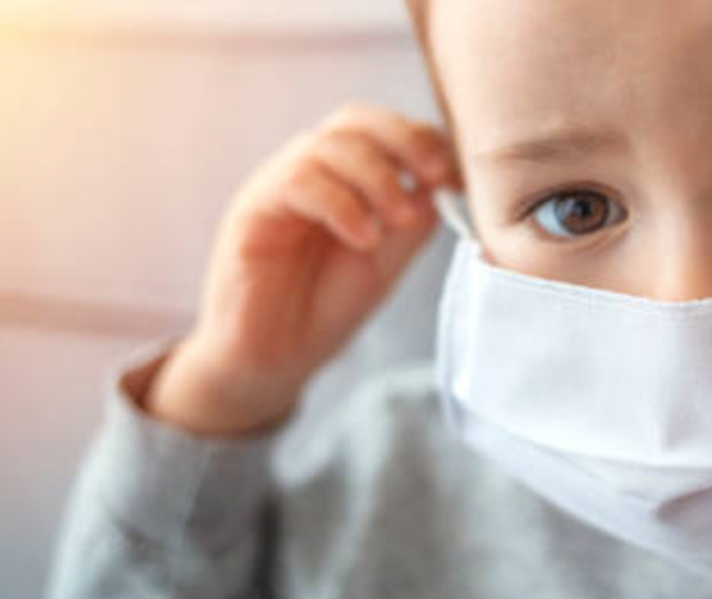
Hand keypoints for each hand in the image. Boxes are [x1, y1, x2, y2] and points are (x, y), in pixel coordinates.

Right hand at [147, 104, 460, 435]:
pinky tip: (364, 238)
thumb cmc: (324, 309)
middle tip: (435, 175)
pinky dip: (341, 203)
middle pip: (354, 120)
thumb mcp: (385, 263)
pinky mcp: (252, 211)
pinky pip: (296, 181)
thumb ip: (413, 222)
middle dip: (403, 139)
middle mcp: (309, 173)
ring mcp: (277, 187)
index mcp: (343, 179)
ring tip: (398, 220)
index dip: (422, 139)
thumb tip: (446, 184)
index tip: (454, 175)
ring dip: (377, 177)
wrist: (272, 360)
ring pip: (327, 145)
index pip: (382, 130)